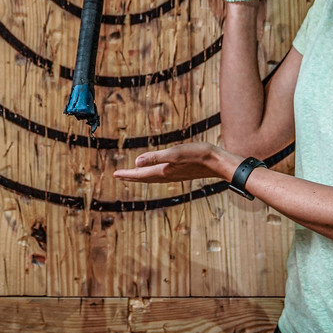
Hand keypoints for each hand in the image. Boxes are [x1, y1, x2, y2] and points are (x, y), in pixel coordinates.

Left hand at [113, 142, 239, 183]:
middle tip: (119, 176)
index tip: (114, 174)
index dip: (127, 174)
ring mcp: (175, 174)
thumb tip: (135, 162)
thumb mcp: (174, 154)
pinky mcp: (182, 171)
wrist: (218, 162)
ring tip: (134, 174)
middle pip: (144, 178)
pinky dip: (153, 173)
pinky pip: (161, 175)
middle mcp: (167, 175)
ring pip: (153, 177)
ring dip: (141, 176)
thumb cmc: (197, 155)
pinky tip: (157, 170)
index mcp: (163, 172)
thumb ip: (155, 158)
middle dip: (131, 177)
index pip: (140, 175)